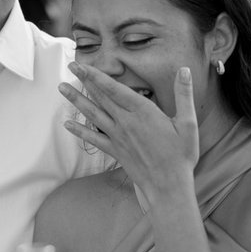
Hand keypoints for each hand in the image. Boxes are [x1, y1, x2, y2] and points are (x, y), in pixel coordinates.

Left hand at [61, 63, 197, 205]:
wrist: (168, 186)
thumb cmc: (181, 156)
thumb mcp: (188, 123)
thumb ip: (184, 95)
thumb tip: (185, 70)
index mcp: (143, 112)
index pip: (114, 88)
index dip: (96, 75)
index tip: (82, 65)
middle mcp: (126, 122)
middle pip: (101, 97)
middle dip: (84, 80)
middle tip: (70, 66)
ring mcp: (118, 137)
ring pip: (93, 114)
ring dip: (76, 100)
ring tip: (61, 88)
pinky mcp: (115, 150)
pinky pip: (93, 138)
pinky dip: (79, 131)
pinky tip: (67, 124)